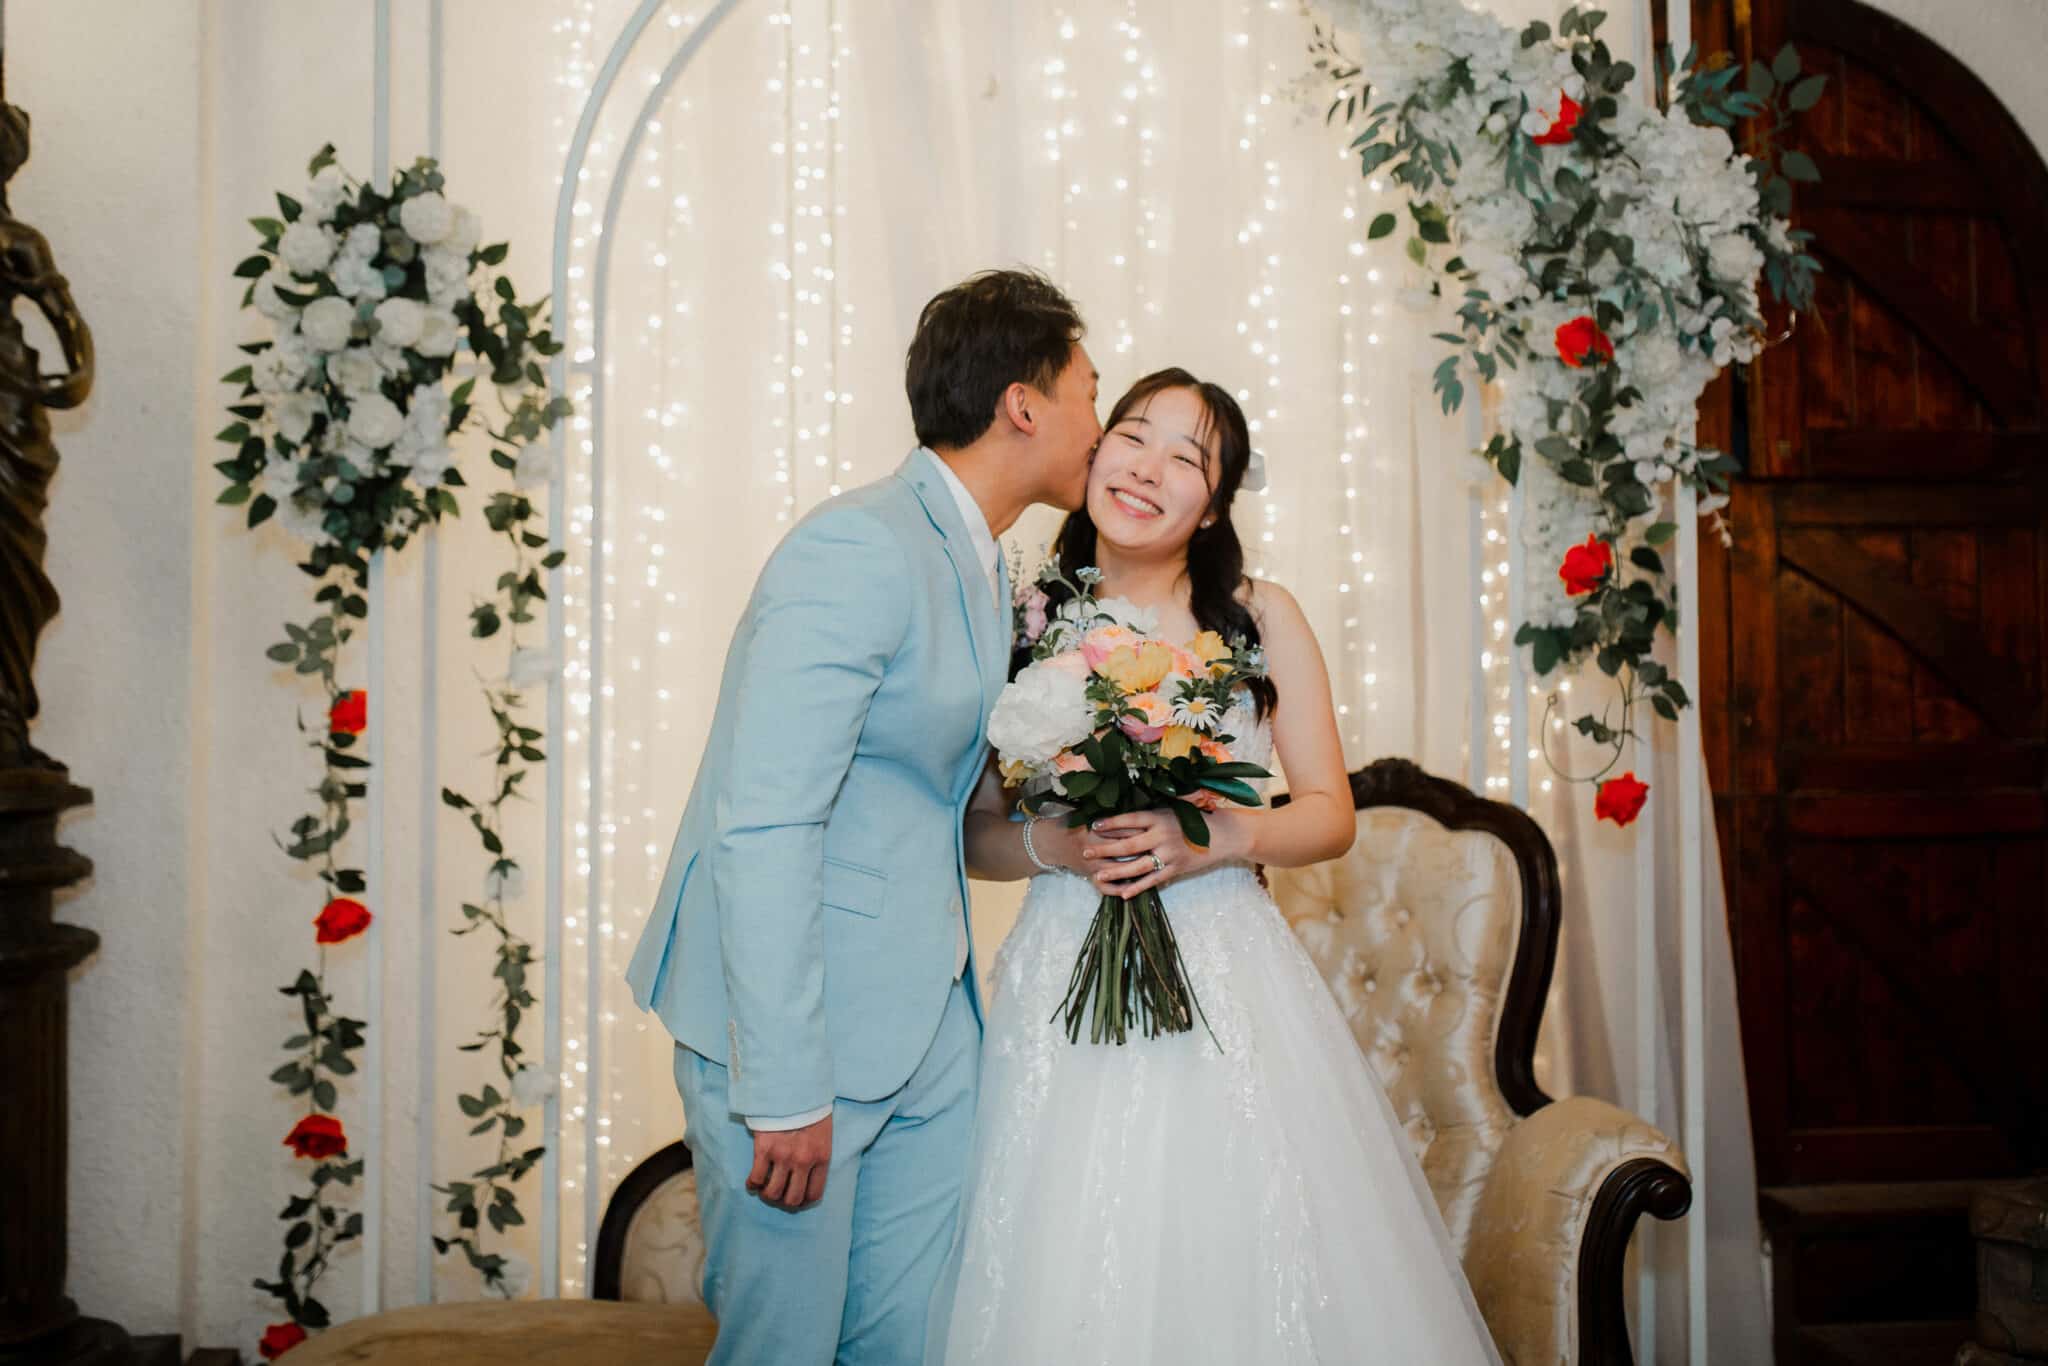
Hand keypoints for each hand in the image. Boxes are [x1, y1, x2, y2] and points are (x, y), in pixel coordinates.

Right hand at [746, 1112, 831, 1210]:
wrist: (792, 1087)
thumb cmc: (809, 1109)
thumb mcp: (823, 1134)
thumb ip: (817, 1155)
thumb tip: (807, 1177)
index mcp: (821, 1157)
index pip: (813, 1194)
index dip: (803, 1201)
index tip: (796, 1198)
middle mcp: (803, 1161)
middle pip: (792, 1199)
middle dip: (784, 1201)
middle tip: (778, 1194)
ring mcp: (783, 1156)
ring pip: (772, 1193)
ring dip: (767, 1194)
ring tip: (764, 1188)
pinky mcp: (764, 1149)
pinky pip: (756, 1178)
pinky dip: (752, 1184)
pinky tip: (752, 1182)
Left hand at [1079, 808, 1249, 898]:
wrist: (1224, 835)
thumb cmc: (1196, 819)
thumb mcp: (1173, 810)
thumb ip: (1151, 815)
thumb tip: (1125, 817)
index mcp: (1160, 817)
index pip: (1130, 820)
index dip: (1111, 823)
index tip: (1093, 825)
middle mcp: (1163, 836)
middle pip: (1128, 844)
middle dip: (1105, 849)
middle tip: (1086, 852)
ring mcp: (1169, 854)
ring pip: (1137, 866)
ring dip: (1116, 871)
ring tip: (1098, 875)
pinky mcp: (1176, 869)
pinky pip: (1153, 880)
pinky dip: (1138, 888)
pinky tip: (1123, 893)